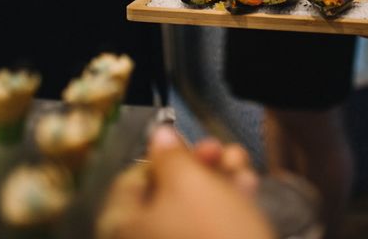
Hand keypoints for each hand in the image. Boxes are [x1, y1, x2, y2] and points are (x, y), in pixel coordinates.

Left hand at [96, 126, 273, 238]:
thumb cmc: (211, 234)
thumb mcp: (189, 182)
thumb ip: (170, 154)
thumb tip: (160, 137)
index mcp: (120, 228)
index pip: (130, 180)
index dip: (161, 155)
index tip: (187, 143)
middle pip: (165, 193)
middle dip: (198, 165)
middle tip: (220, 150)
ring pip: (191, 209)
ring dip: (218, 180)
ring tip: (240, 163)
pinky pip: (207, 228)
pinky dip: (226, 205)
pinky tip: (247, 186)